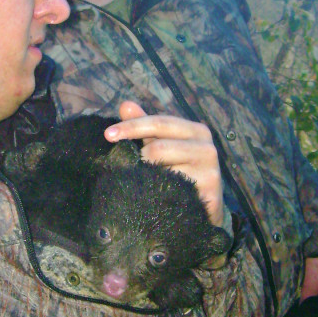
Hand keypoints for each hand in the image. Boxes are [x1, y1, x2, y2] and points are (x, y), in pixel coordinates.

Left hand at [103, 101, 223, 227]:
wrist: (203, 211)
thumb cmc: (180, 172)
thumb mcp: (163, 145)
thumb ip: (145, 127)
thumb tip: (125, 105)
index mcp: (197, 130)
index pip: (159, 122)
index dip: (132, 126)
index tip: (107, 135)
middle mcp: (207, 148)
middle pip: (159, 147)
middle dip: (137, 157)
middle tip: (123, 167)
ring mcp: (210, 171)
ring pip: (163, 170)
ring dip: (145, 176)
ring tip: (137, 182)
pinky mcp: (208, 194)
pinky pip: (171, 190)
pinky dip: (155, 191)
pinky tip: (147, 196)